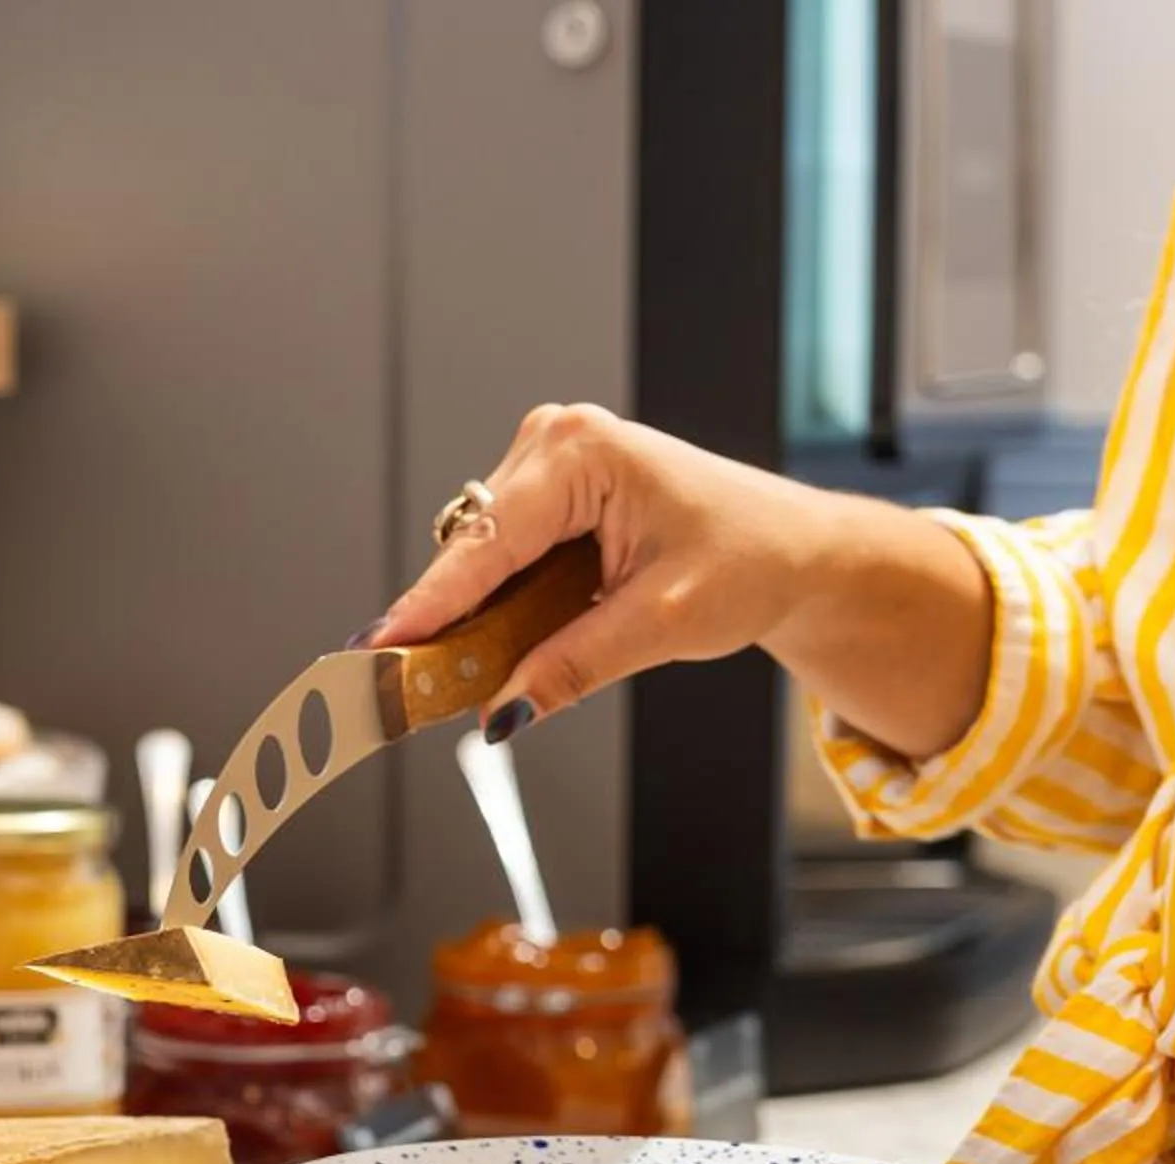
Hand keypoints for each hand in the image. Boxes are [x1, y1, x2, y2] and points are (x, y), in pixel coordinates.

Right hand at [368, 403, 992, 755]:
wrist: (796, 551)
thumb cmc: (751, 561)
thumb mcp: (663, 623)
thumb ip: (574, 665)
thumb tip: (502, 709)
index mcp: (583, 453)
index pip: (486, 544)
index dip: (428, 606)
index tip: (377, 652)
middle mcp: (556, 443)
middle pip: (472, 550)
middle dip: (450, 621)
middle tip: (423, 695)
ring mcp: (548, 462)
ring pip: (479, 556)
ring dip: (476, 616)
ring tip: (476, 673)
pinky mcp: (550, 493)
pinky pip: (500, 556)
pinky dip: (499, 604)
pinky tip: (509, 640)